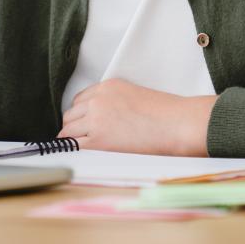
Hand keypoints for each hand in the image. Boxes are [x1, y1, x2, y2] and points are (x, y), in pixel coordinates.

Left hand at [57, 78, 217, 155]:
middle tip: (82, 138)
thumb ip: (113, 103)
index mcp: (108, 86)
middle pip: (70, 115)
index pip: (80, 100)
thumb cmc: (165, 113)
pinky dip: (76, 152)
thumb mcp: (134, 96)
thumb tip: (102, 121)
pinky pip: (74, 147)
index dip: (81, 114)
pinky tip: (83, 156)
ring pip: (68, 131)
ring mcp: (96, 119)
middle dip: (74, 127)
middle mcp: (98, 100)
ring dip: (73, 140)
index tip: (84, 123)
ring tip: (84, 149)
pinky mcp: (98, 140)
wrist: (176, 124)